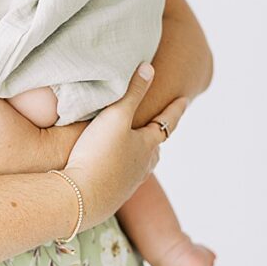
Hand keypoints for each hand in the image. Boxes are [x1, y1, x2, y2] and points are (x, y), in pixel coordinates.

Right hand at [63, 63, 188, 229]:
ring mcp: (128, 183)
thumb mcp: (116, 116)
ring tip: (138, 149)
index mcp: (147, 146)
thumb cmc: (99, 154)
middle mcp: (142, 166)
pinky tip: (114, 170)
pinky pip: (123, 178)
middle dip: (159, 134)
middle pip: (155, 147)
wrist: (81, 197)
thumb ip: (132, 92)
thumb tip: (149, 68)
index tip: (184, 99)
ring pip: (141, 165)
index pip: (166, 123)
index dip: (175, 109)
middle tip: (161, 125)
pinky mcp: (111, 196)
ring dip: (142, 154)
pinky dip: (123, 169)